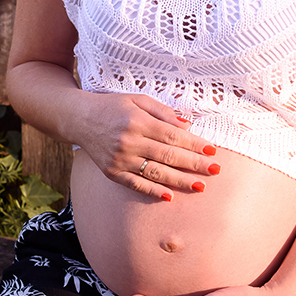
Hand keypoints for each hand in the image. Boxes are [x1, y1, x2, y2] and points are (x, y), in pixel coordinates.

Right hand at [74, 93, 218, 200]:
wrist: (79, 118)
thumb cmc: (113, 106)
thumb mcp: (138, 99)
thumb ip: (163, 112)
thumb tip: (187, 125)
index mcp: (138, 121)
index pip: (173, 136)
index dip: (194, 144)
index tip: (212, 151)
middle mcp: (129, 142)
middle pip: (168, 156)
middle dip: (194, 164)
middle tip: (215, 170)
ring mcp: (120, 159)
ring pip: (155, 173)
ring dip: (180, 181)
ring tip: (200, 186)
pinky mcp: (112, 172)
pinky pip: (136, 185)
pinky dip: (153, 191)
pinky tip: (170, 196)